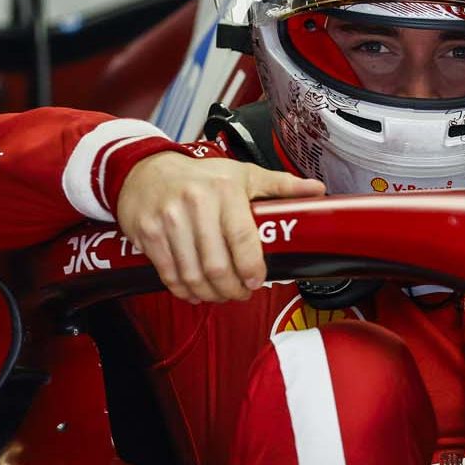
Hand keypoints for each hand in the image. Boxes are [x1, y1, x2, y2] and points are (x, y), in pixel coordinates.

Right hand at [115, 152, 324, 302]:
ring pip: (192, 274)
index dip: (251, 269)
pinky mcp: (148, 234)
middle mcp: (195, 204)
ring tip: (220, 294)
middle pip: (216, 265)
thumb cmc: (202, 177)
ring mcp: (168, 220)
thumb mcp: (244, 174)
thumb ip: (281, 185)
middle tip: (240, 294)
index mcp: (224, 191)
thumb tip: (317, 189)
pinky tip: (195, 292)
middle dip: (232, 289)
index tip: (256, 282)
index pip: (242, 239)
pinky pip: (168, 274)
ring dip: (209, 294)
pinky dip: (183, 290)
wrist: (147, 170)